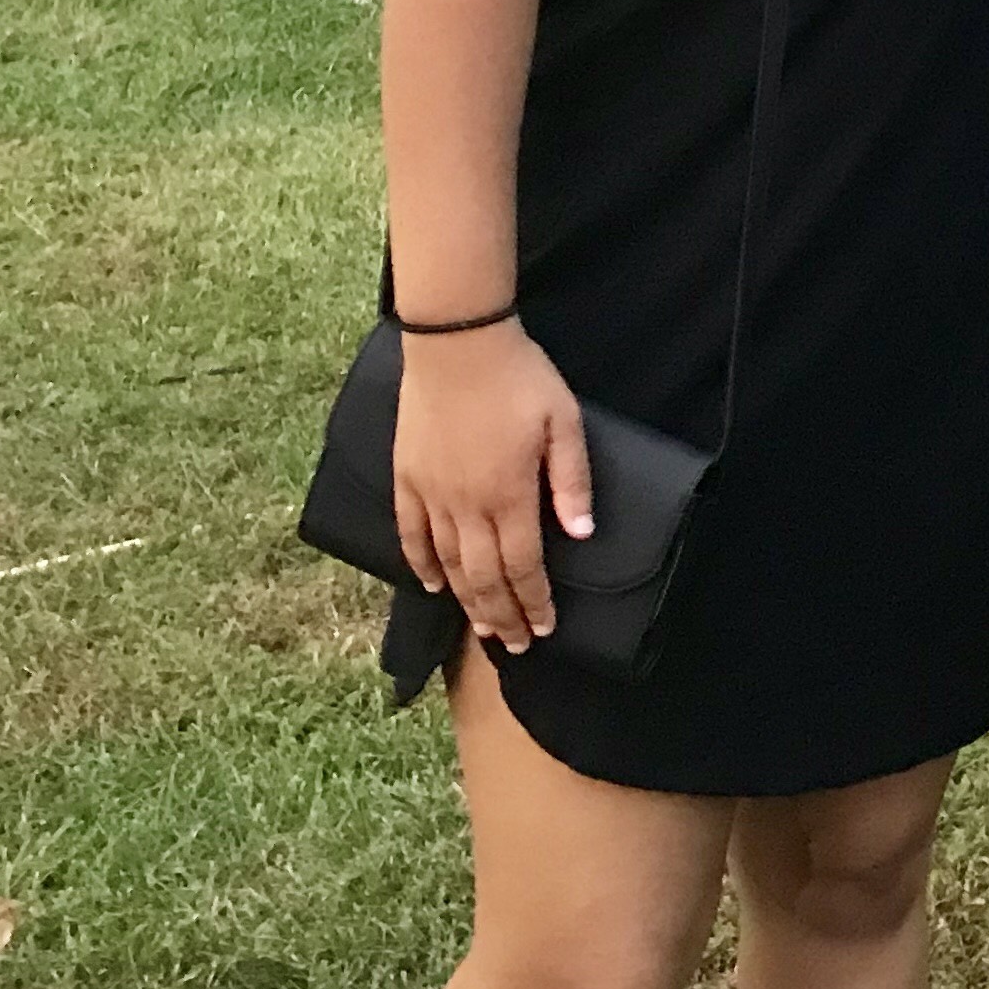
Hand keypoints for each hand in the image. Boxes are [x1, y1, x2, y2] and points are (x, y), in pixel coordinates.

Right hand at [389, 320, 592, 651]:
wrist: (456, 344)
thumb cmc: (520, 379)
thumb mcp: (564, 423)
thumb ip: (571, 481)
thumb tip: (581, 535)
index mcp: (509, 495)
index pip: (523, 566)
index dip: (533, 601)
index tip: (544, 627)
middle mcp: (466, 505)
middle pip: (484, 577)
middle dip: (502, 615)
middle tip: (515, 644)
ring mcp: (431, 494)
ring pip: (448, 564)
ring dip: (467, 600)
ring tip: (482, 628)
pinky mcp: (406, 478)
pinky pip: (411, 535)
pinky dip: (422, 565)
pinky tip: (433, 586)